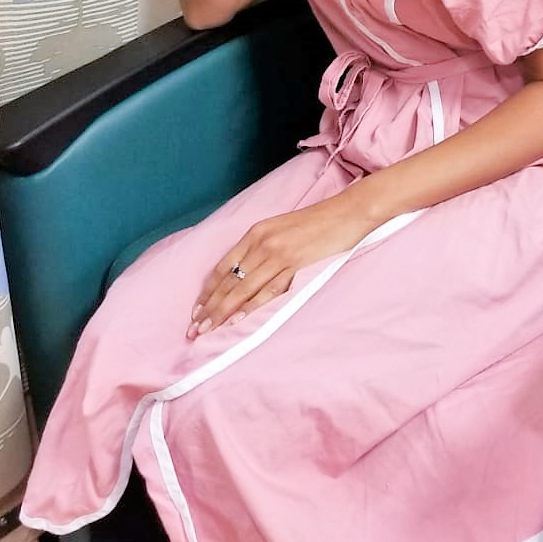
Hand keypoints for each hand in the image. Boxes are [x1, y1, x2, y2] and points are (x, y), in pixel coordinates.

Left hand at [186, 192, 373, 338]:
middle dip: (209, 307)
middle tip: (194, 329)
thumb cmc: (319, 222)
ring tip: (208, 330)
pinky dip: (252, 306)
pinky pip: (269, 289)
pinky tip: (238, 320)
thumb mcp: (283, 230)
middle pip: (228, 280)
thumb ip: (264, 248)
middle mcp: (262, 242)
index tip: (197, 310)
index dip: (208, 291)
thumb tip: (248, 275)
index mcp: (257, 232)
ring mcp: (278, 253)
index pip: (223, 267)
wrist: (348, 211)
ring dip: (223, 311)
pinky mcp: (295, 263)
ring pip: (243, 287)